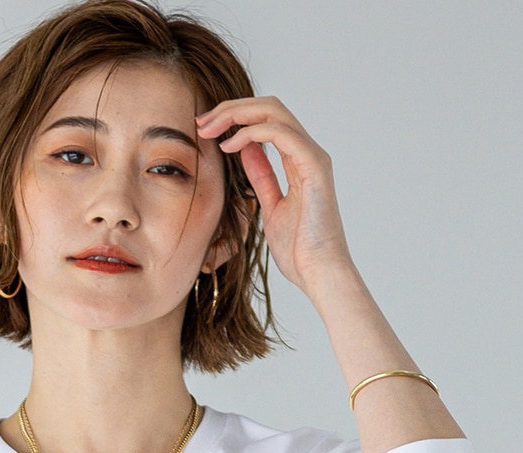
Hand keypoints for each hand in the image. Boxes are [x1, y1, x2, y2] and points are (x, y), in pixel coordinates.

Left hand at [195, 96, 352, 296]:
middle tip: (202, 122)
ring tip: (210, 129)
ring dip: (236, 114)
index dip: (235, 118)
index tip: (205, 130)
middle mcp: (308, 152)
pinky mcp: (314, 166)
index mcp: (300, 161)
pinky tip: (229, 146)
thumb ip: (261, 177)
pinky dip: (250, 134)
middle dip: (231, 109)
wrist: (321, 274)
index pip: (267, 122)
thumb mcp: (271, 207)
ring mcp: (313, 156)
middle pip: (268, 108)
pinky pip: (279, 133)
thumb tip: (244, 150)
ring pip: (273, 112)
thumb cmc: (300, 251)